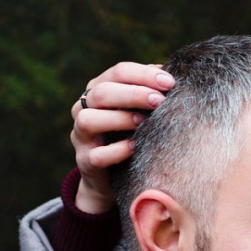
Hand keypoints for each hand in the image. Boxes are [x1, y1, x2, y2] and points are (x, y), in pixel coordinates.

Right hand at [71, 62, 175, 212]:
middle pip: (101, 92)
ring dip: (119, 119)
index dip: (144, 74)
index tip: (170, 83)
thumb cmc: (130, 134)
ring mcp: (81, 137)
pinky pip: (97, 155)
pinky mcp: (85, 163)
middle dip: (133, 94)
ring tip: (143, 122)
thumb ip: (149, 91)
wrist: (112, 178)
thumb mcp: (138, 109)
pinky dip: (117, 150)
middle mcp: (83, 109)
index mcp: (98, 89)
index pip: (118, 72)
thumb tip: (168, 73)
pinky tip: (135, 147)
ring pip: (89, 120)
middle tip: (159, 101)